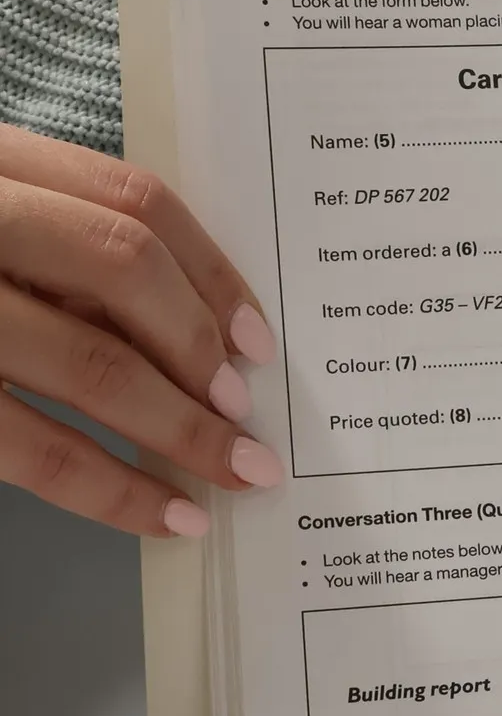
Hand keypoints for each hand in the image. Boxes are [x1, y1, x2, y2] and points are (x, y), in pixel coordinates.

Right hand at [0, 123, 280, 535]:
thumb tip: (191, 327)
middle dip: (200, 350)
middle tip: (248, 414)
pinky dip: (111, 489)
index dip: (212, 272)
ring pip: (89, 365)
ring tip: (235, 473)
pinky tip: (165, 515)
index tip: (258, 338)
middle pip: (124, 272)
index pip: (133, 200)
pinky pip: (30, 447)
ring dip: (180, 430)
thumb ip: (57, 242)